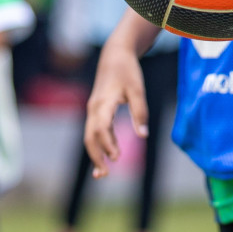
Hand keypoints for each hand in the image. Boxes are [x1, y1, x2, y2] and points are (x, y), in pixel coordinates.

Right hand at [84, 41, 148, 177]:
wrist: (114, 56)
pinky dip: (97, 146)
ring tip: (102, 174)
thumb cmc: (127, 72)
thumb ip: (140, 112)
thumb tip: (143, 136)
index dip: (108, 144)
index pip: (102, 128)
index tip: (117, 157)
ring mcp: (93, 110)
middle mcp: (94, 108)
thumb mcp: (137, 89)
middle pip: (90, 137)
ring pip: (89, 136)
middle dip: (96, 156)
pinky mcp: (96, 112)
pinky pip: (93, 132)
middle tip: (105, 175)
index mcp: (104, 102)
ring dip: (95, 155)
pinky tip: (104, 158)